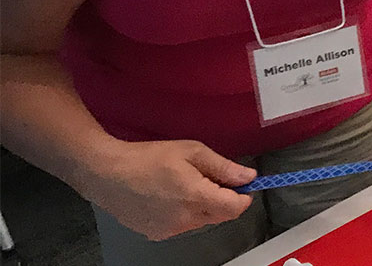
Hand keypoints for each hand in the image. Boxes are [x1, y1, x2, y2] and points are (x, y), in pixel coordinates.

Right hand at [76, 139, 255, 240]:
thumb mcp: (192, 152)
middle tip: (209, 177)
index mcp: (196, 198)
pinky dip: (184, 212)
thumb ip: (223, 167)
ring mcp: (170, 230)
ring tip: (183, 183)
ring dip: (202, 205)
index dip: (244, 196)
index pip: (235, 208)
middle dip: (223, 198)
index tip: (243, 184)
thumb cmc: (148, 158)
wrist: (107, 173)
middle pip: (220, 214)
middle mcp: (185, 219)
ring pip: (201, 220)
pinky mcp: (156, 234)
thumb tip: (249, 177)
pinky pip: (182, 225)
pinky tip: (168, 196)